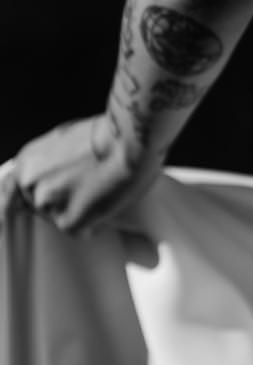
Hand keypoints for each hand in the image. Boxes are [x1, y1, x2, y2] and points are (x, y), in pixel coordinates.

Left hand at [3, 116, 163, 234]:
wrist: (128, 140)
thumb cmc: (106, 134)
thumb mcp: (65, 138)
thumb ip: (48, 160)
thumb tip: (52, 174)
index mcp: (27, 162)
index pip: (8, 191)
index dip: (14, 203)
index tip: (11, 214)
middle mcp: (30, 185)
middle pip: (41, 206)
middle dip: (61, 201)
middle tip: (88, 184)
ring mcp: (47, 205)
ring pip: (62, 218)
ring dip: (80, 211)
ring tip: (101, 188)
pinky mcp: (68, 223)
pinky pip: (82, 230)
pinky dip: (96, 222)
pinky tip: (108, 199)